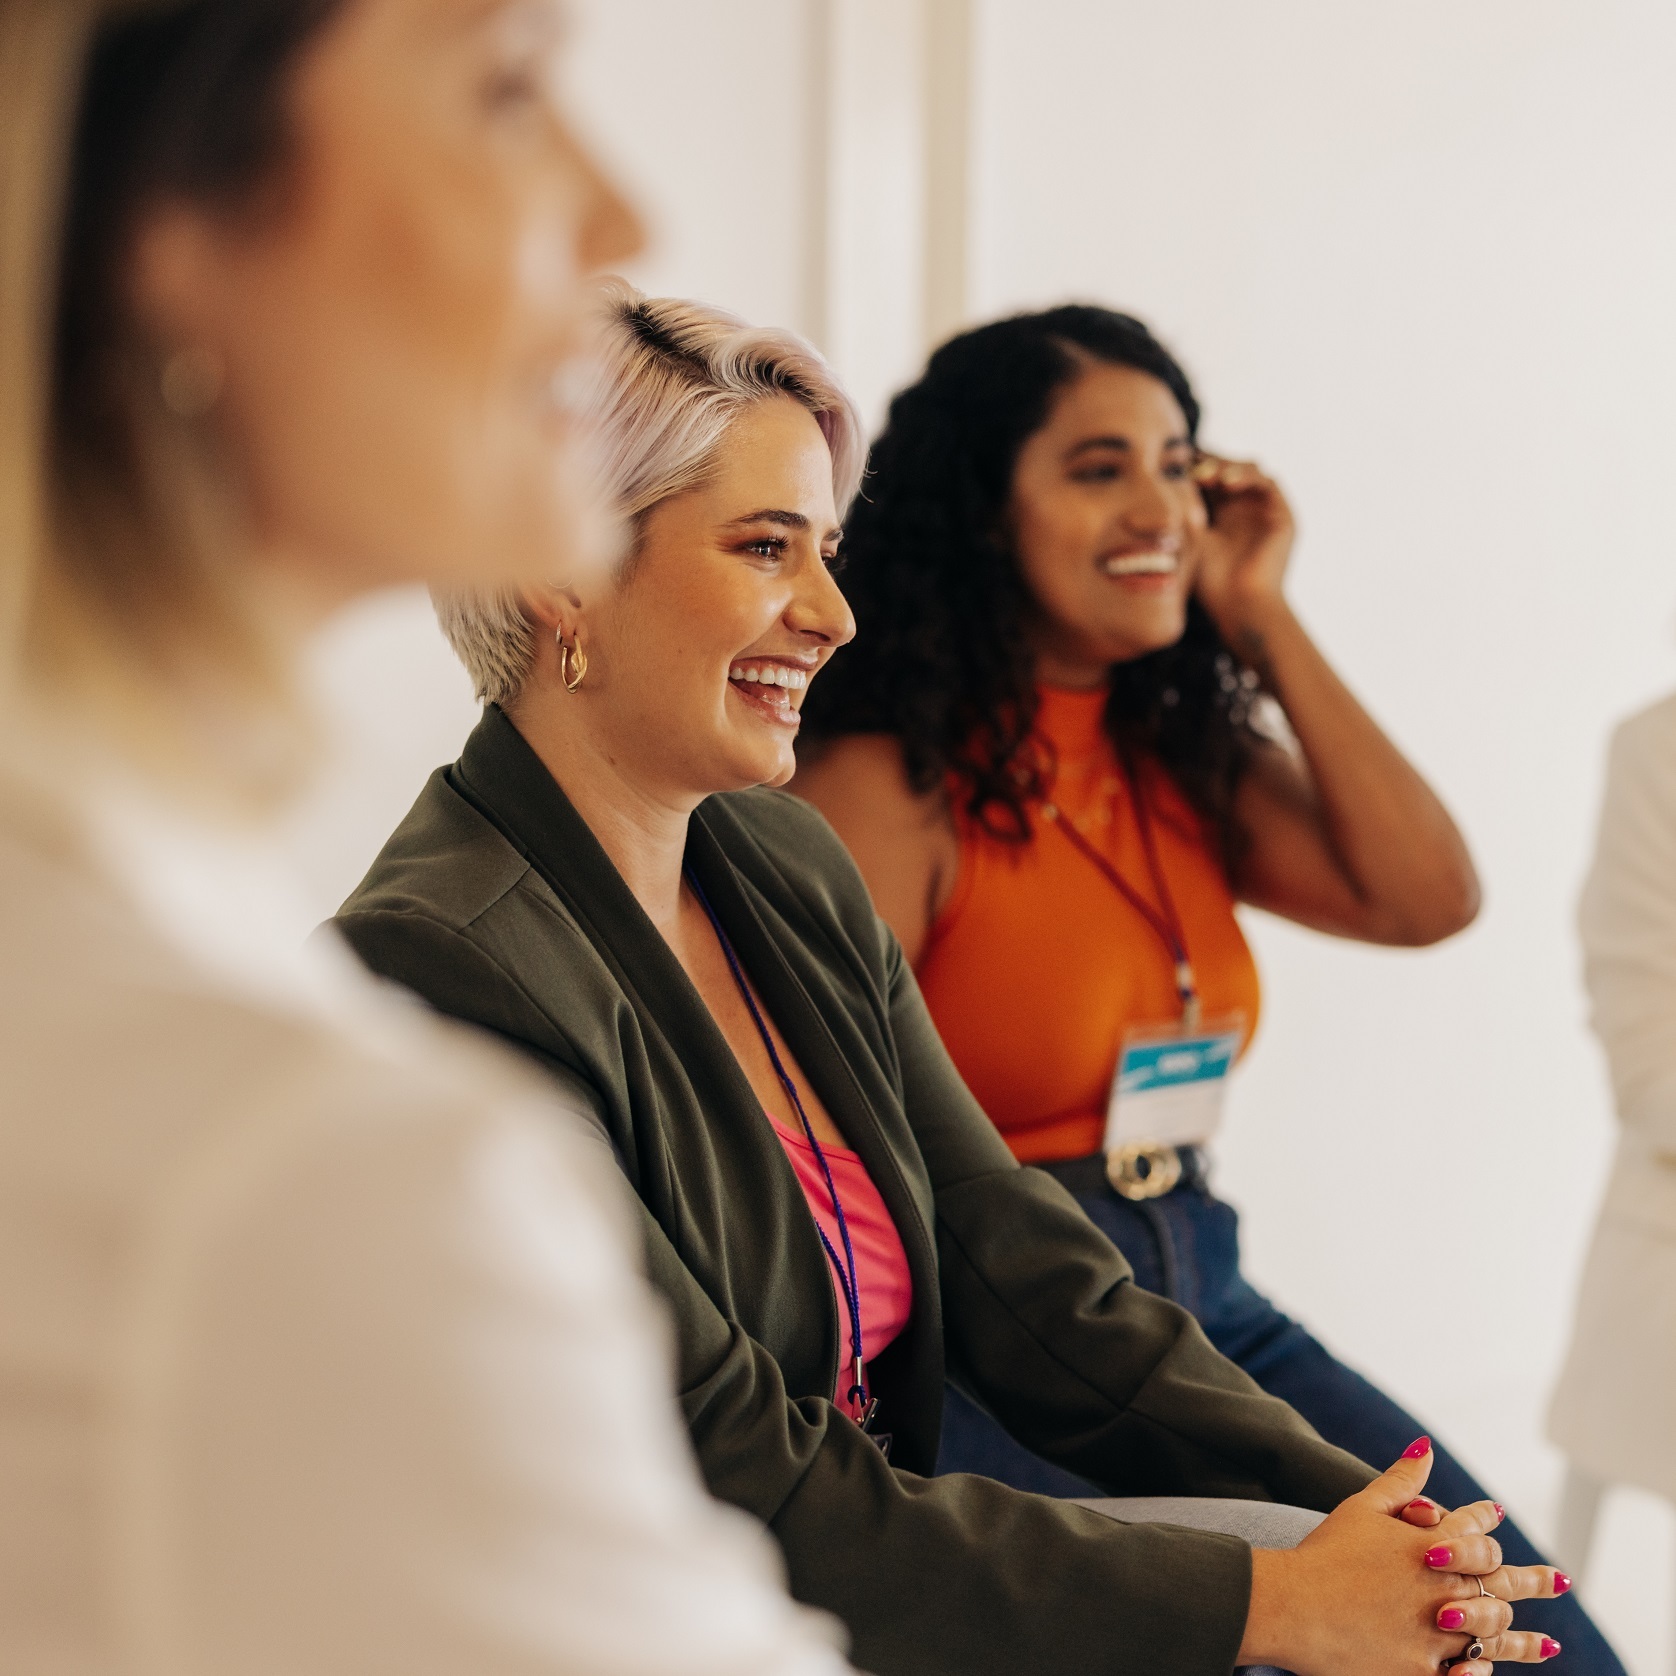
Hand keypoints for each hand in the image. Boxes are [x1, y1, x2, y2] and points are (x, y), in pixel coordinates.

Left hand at [1188, 453, 1294, 644]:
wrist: (1240, 606)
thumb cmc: (1209, 583)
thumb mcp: (1188, 539)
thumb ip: (1181, 509)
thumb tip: (1156, 481)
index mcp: (1220, 519)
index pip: (1208, 480)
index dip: (1193, 467)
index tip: (1172, 464)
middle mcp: (1244, 513)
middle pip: (1228, 469)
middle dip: (1208, 463)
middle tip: (1188, 465)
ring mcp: (1265, 513)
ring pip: (1248, 470)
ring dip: (1226, 467)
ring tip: (1205, 475)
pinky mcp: (1283, 517)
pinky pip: (1268, 482)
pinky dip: (1247, 476)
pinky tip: (1226, 482)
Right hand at [1239, 1440, 1567, 1675]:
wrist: (1289, 1605)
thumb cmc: (1323, 1554)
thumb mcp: (1361, 1508)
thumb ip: (1401, 1482)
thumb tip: (1427, 1447)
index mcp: (1430, 1546)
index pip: (1474, 1530)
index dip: (1486, 1521)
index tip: (1497, 1515)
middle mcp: (1442, 1589)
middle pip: (1499, 1584)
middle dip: (1533, 1581)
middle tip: (1559, 1580)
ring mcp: (1435, 1634)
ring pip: (1493, 1635)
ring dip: (1524, 1640)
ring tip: (1549, 1644)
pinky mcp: (1420, 1672)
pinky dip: (1481, 1675)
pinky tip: (1493, 1672)